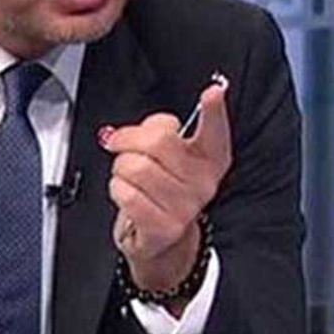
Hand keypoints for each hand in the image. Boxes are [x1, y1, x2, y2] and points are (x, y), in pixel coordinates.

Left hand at [100, 77, 231, 297]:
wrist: (161, 240)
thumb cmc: (162, 189)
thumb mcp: (169, 156)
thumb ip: (161, 131)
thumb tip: (151, 125)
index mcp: (210, 160)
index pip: (216, 131)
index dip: (215, 110)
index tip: (212, 92)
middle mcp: (203, 183)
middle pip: (157, 142)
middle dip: (128, 139)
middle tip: (121, 144)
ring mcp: (185, 207)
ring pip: (135, 167)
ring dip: (120, 168)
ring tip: (127, 175)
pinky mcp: (163, 227)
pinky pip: (126, 193)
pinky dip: (116, 188)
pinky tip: (126, 193)